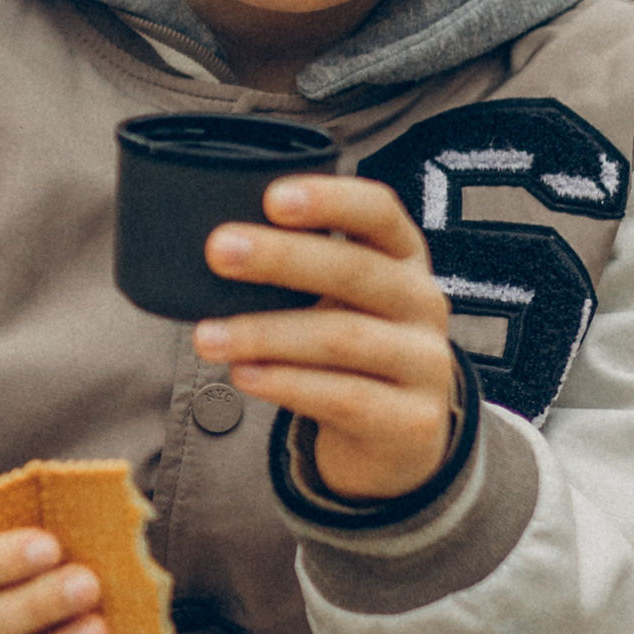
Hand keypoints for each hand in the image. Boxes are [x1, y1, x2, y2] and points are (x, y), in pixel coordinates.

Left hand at [193, 176, 456, 500]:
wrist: (396, 434)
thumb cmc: (348, 345)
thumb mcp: (335, 296)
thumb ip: (296, 267)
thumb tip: (217, 245)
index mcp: (402, 256)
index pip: (378, 211)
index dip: (330, 200)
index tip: (272, 198)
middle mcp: (422, 302)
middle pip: (356, 270)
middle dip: (281, 258)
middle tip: (219, 252)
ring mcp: (425, 363)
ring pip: (342, 338)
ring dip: (265, 333)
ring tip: (207, 336)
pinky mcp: (411, 420)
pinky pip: (344, 397)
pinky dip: (286, 383)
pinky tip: (244, 374)